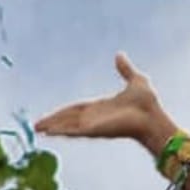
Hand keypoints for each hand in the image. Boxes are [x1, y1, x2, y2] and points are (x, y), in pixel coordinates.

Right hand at [34, 53, 176, 155]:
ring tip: (38, 130)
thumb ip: (125, 69)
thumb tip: (119, 55)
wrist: (153, 116)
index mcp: (101, 108)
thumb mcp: (135, 80)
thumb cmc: (148, 104)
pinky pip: (74, 131)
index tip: (52, 116)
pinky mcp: (96, 130)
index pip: (78, 110)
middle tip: (37, 127)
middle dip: (53, 122)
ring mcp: (95, 125)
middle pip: (68, 119)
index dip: (64, 113)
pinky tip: (49, 133)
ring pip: (68, 126)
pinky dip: (61, 131)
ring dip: (53, 127)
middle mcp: (96, 118)